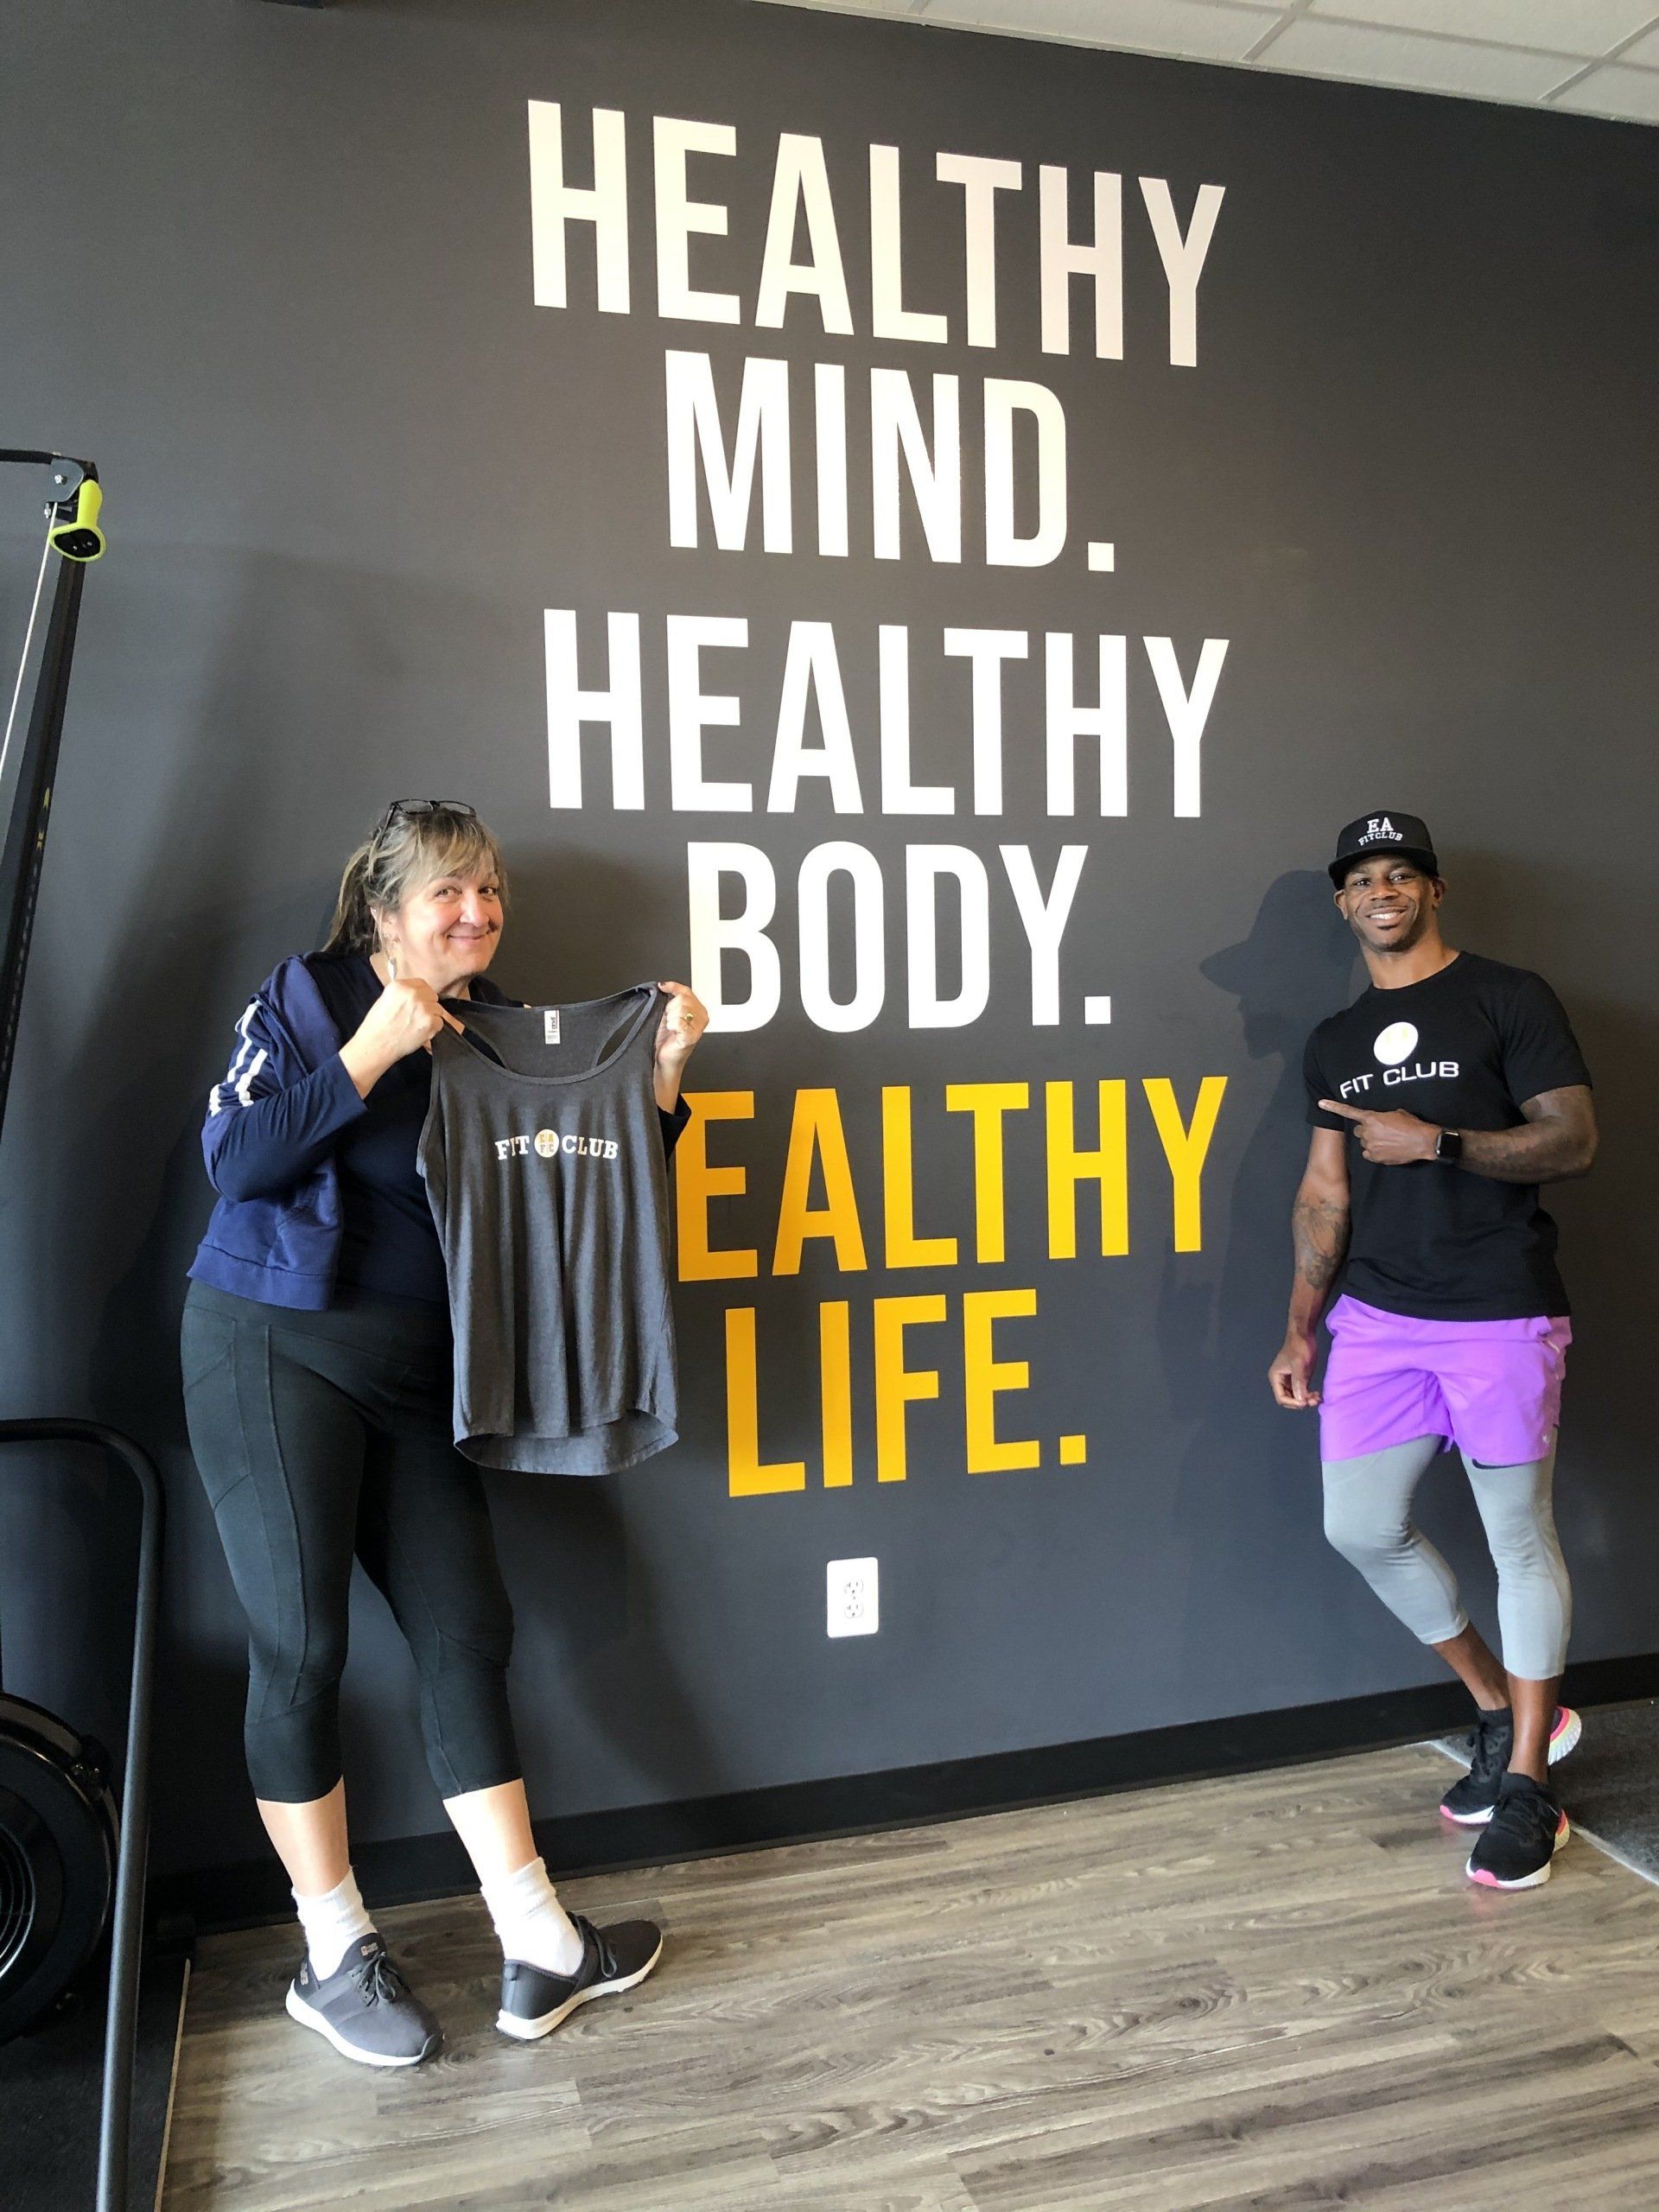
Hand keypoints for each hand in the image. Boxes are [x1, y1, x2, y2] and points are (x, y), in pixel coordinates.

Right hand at [340, 971, 465, 1095]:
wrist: (376, 1045)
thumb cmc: (377, 1026)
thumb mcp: (385, 999)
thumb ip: (403, 994)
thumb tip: (417, 994)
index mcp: (400, 986)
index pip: (422, 983)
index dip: (422, 994)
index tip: (420, 1001)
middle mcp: (413, 994)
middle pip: (432, 995)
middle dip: (428, 1005)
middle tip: (417, 1016)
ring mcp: (423, 1007)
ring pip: (438, 1010)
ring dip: (431, 1018)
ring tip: (416, 1026)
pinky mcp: (430, 1022)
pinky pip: (439, 1023)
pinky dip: (432, 1030)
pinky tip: (419, 1033)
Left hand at [653, 980, 707, 1089]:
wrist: (662, 1059)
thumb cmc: (666, 1039)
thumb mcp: (667, 1013)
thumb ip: (670, 999)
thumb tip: (664, 985)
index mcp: (698, 1009)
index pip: (686, 991)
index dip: (673, 987)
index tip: (662, 986)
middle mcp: (701, 1017)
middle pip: (683, 999)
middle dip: (670, 1009)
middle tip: (669, 1021)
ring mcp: (699, 1027)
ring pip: (681, 1009)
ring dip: (670, 1019)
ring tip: (672, 1028)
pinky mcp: (693, 1037)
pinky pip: (680, 1023)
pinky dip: (672, 1027)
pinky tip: (673, 1033)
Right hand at [1269, 1330, 1320, 1408]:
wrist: (1305, 1334)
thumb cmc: (1299, 1347)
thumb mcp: (1298, 1364)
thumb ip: (1298, 1382)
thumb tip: (1301, 1401)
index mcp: (1276, 1377)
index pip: (1281, 1397)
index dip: (1293, 1402)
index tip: (1305, 1402)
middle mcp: (1281, 1381)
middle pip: (1289, 1399)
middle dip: (1300, 1402)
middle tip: (1314, 1401)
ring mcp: (1291, 1380)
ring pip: (1297, 1397)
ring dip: (1306, 1400)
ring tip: (1318, 1398)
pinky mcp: (1300, 1378)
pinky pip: (1303, 1392)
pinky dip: (1309, 1395)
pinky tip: (1318, 1395)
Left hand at [1319, 1100, 1437, 1164]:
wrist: (1422, 1141)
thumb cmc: (1412, 1125)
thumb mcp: (1397, 1113)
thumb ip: (1382, 1117)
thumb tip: (1380, 1121)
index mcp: (1371, 1118)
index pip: (1348, 1112)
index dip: (1333, 1106)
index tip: (1320, 1103)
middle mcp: (1367, 1132)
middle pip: (1359, 1131)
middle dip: (1367, 1131)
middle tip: (1381, 1131)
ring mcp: (1370, 1145)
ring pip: (1364, 1143)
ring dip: (1372, 1142)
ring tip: (1388, 1141)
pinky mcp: (1375, 1157)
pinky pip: (1368, 1154)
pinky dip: (1375, 1153)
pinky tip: (1386, 1150)